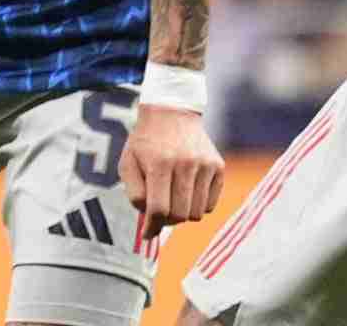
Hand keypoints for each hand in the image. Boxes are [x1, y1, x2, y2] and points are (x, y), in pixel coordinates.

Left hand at [121, 103, 224, 241]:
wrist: (171, 113)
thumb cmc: (146, 143)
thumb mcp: (128, 164)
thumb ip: (135, 195)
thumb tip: (150, 223)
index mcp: (159, 163)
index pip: (159, 209)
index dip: (152, 227)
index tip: (147, 233)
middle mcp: (185, 164)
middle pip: (179, 216)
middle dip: (167, 221)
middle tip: (160, 212)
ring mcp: (204, 165)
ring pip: (197, 213)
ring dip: (183, 213)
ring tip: (172, 199)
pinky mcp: (218, 166)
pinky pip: (210, 204)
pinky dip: (198, 205)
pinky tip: (187, 191)